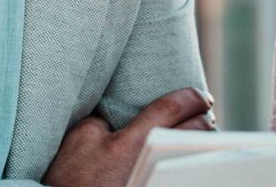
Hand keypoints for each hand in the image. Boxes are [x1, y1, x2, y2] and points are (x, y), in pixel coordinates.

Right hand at [42, 87, 214, 186]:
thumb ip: (105, 118)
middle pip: (198, 131)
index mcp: (136, 140)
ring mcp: (159, 180)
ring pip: (196, 156)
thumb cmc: (71, 177)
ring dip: (200, 144)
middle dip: (205, 120)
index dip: (194, 97)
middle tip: (203, 115)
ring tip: (197, 138)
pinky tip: (185, 161)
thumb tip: (119, 115)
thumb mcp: (81, 138)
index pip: (176, 107)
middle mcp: (153, 160)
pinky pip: (182, 176)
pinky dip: (187, 165)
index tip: (200, 97)